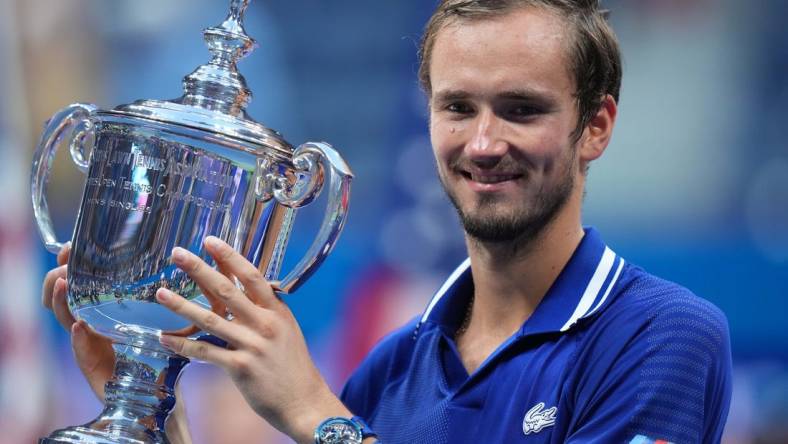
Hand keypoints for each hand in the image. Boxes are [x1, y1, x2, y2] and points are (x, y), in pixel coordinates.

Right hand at [42, 245, 192, 442]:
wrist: (158, 394)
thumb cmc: (164, 353)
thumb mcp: (170, 318)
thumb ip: (177, 295)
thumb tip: (193, 260)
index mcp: (109, 310)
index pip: (86, 281)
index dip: (76, 263)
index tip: (74, 244)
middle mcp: (96, 324)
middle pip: (69, 294)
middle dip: (62, 273)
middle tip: (65, 258)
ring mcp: (90, 345)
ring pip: (67, 317)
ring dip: (62, 300)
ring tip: (62, 283)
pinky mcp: (93, 367)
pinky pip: (82, 351)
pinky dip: (79, 338)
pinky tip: (78, 326)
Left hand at [156, 236, 350, 443]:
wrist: (304, 400)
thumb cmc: (293, 365)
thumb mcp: (287, 329)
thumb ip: (267, 310)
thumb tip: (248, 289)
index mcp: (276, 311)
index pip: (251, 275)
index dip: (230, 256)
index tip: (210, 241)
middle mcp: (264, 324)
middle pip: (227, 290)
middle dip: (200, 269)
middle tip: (178, 253)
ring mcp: (252, 345)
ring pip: (210, 319)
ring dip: (181, 305)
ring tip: (161, 293)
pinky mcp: (240, 367)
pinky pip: (205, 352)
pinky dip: (182, 345)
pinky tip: (165, 338)